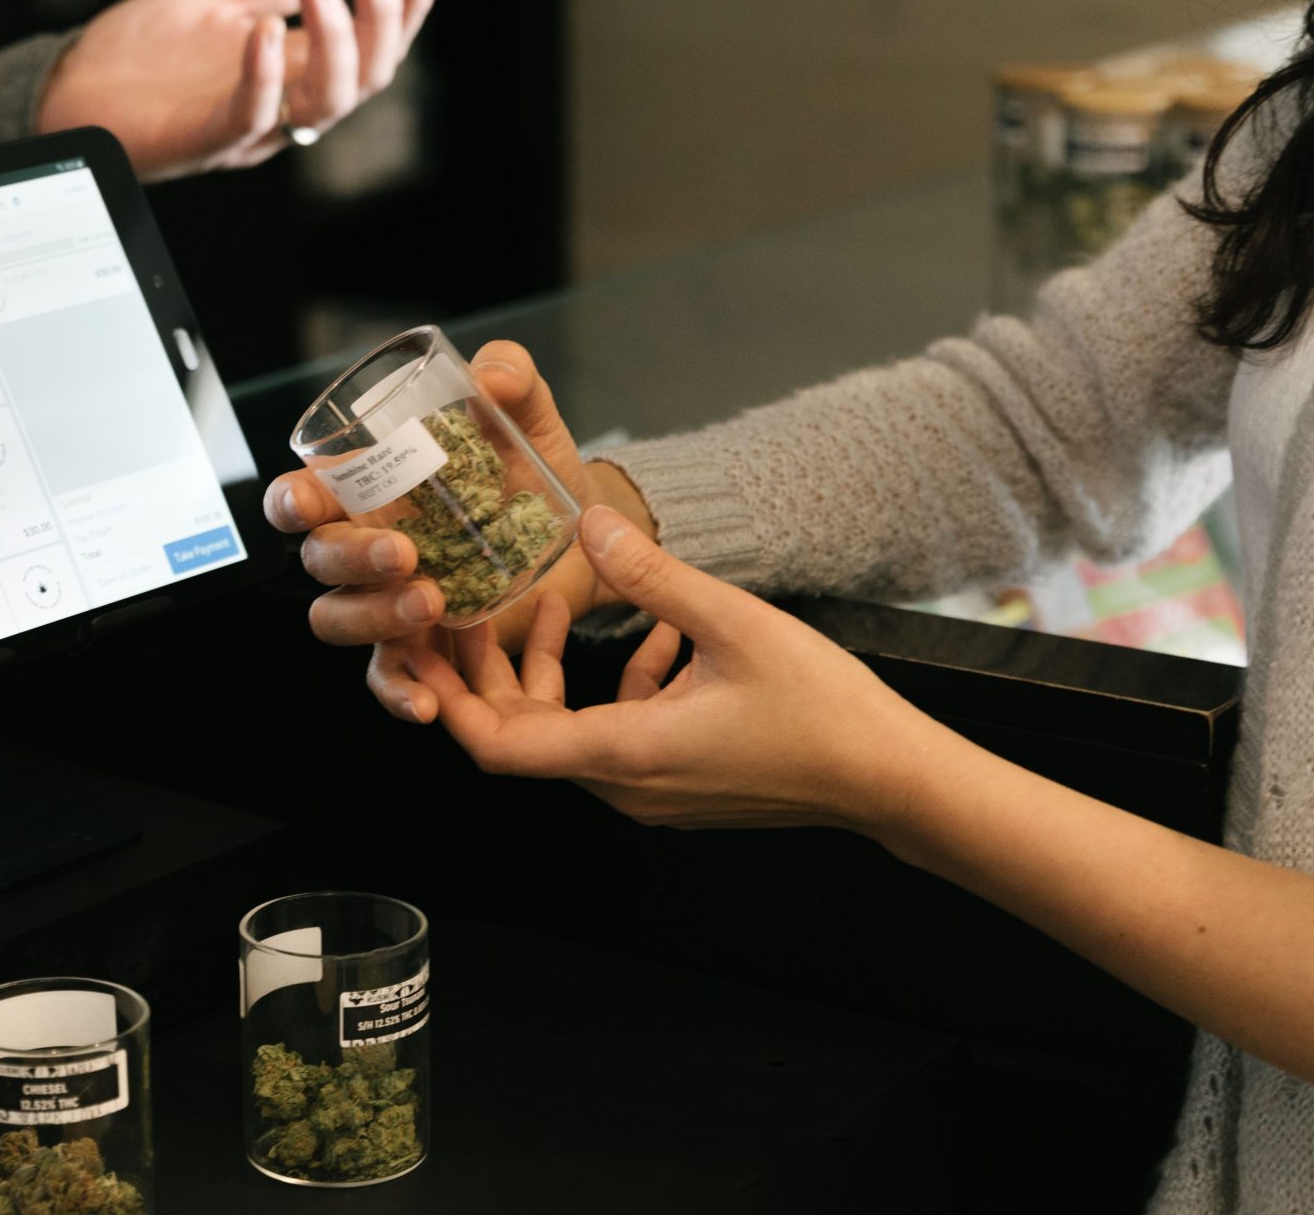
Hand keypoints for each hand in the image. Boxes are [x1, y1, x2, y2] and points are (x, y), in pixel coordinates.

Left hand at [36, 0, 439, 179]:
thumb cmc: (138, 62)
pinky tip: (267, 29)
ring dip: (336, 40)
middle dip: (382, 19)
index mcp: (294, 76)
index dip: (406, 10)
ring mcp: (245, 130)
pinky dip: (264, 74)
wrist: (67, 92)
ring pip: (325, 103)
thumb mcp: (214, 6)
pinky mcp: (201, 141)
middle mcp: (282, 109)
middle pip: (365, 79)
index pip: (371, 50)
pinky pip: (248, 117)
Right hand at [263, 340, 651, 722]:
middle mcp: (362, 547)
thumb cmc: (530, 469)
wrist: (583, 534)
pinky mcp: (421, 647)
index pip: (300, 496)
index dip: (291, 500)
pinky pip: (387, 677)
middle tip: (407, 552)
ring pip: (337, 619)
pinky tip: (424, 703)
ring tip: (432, 602)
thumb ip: (510, 376)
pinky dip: (398, 693)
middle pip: (316, 561)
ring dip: (373, 616)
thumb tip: (490, 375)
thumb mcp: (526, 416)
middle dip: (350, 557)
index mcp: (367, 489)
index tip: (312, 499)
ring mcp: (385, 601)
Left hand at [406, 506, 939, 833]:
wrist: (891, 779)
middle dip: (489, 673)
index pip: (497, 746)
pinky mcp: (681, 782)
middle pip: (522, 737)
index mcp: (624, 753)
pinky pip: (620, 733)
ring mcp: (654, 789)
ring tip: (552, 604)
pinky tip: (655, 633)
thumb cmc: (822, 709)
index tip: (421, 649)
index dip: (446, 697)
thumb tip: (587, 524)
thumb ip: (652, 575)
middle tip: (465, 610)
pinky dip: (616, 686)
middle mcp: (626, 784)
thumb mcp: (734, 622)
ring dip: (552, 673)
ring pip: (569, 732)